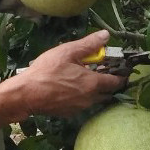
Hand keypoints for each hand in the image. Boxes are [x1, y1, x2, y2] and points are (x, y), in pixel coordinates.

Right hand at [11, 29, 126, 118]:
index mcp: (93, 83)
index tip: (122, 69)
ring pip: (95, 100)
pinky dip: (83, 97)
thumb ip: (89, 44)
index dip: (121, 76)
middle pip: (108, 93)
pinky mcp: (69, 113)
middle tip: (103, 72)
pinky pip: (82, 105)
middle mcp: (90, 99)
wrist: (27, 94)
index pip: (116, 82)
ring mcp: (79, 108)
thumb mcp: (67, 52)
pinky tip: (72, 88)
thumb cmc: (47, 71)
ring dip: (96, 90)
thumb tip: (106, 36)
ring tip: (85, 78)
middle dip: (109, 84)